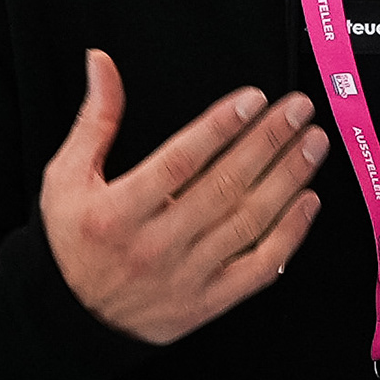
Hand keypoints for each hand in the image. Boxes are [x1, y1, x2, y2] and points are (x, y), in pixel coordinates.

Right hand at [43, 48, 328, 344]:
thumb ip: (94, 120)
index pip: (179, 163)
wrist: (73, 316)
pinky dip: (289, 234)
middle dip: (268, 142)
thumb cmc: (73, 240)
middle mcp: (154, 246)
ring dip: (287, 179)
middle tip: (298, 110)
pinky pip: (258, 268)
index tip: (253, 100)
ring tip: (312, 144)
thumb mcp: (66, 176)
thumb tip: (102, 63)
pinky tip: (307, 201)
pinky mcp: (206, 302)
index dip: (219, 128)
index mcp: (117, 212)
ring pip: (248, 222)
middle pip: (223, 186)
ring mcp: (184, 277)